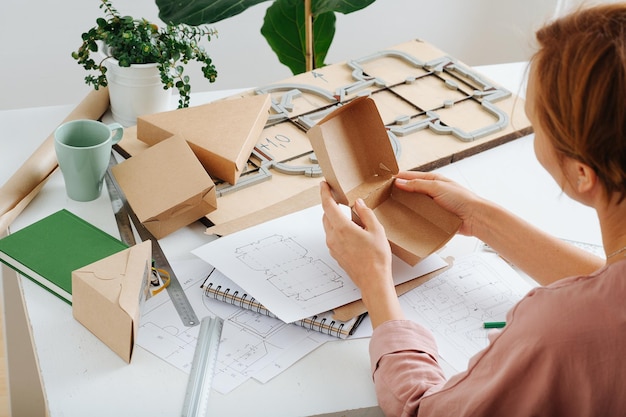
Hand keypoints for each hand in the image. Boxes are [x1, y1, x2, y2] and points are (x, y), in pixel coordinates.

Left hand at [319, 181, 402, 326]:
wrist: (373, 280)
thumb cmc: (377, 258)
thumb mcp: (377, 231)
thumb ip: (366, 214)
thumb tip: (358, 203)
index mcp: (342, 228)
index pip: (328, 205)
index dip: (324, 193)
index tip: (323, 185)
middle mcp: (333, 237)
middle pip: (326, 215)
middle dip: (330, 204)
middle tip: (337, 197)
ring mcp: (333, 247)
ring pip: (328, 226)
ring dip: (333, 217)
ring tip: (346, 213)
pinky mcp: (335, 254)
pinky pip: (332, 236)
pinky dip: (337, 229)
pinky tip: (349, 230)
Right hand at [394, 171, 483, 235]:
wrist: (475, 218)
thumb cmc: (462, 199)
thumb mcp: (437, 187)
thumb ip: (418, 184)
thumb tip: (400, 182)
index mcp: (433, 180)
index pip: (411, 176)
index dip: (398, 178)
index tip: (385, 182)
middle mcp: (432, 191)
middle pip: (411, 191)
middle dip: (399, 193)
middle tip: (385, 197)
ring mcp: (433, 205)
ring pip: (414, 204)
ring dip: (406, 206)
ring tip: (392, 208)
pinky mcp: (435, 217)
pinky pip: (421, 216)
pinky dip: (414, 217)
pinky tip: (406, 219)